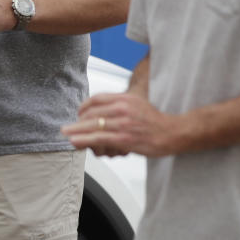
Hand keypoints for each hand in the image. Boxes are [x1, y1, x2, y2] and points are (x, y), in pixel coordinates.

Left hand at [61, 92, 181, 156]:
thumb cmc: (155, 121)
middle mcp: (122, 108)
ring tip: (66, 134)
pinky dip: (85, 140)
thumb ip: (118, 105)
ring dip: (76, 131)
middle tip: (66, 128)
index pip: (96, 99)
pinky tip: (76, 141)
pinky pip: (99, 138)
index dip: (83, 107)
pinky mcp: (125, 138)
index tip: (78, 114)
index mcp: (124, 98)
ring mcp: (123, 123)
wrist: (174, 132)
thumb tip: (100, 110)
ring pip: (93, 126)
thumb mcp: (136, 104)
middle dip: (77, 121)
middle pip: (91, 113)